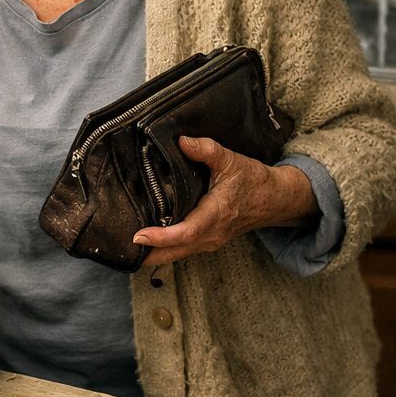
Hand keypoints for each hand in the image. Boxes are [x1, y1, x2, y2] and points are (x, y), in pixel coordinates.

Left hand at [132, 136, 318, 265]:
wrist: (274, 200)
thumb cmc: (253, 180)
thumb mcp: (232, 160)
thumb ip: (207, 150)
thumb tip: (182, 141)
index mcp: (216, 214)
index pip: (186, 232)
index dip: (161, 237)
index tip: (139, 235)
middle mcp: (212, 234)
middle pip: (175, 252)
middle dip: (148, 254)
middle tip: (121, 250)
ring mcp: (210, 241)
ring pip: (178, 255)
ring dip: (154, 254)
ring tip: (127, 248)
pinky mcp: (208, 241)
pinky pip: (183, 251)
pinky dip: (164, 250)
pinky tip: (148, 244)